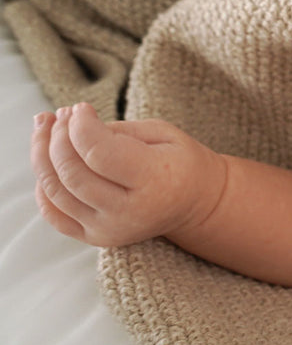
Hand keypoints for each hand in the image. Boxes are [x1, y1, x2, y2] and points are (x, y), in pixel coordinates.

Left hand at [30, 103, 226, 247]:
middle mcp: (130, 211)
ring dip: (43, 155)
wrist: (196, 204)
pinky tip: (49, 163)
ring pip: (56, 191)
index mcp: (154, 180)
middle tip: (64, 115)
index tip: (82, 107)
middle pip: (71, 172)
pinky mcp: (96, 237)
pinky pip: (54, 214)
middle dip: (58, 136)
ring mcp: (110, 229)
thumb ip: (116, 129)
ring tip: (49, 129)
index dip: (80, 125)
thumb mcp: (162, 133)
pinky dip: (43, 187)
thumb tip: (69, 124)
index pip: (98, 152)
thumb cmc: (179, 161)